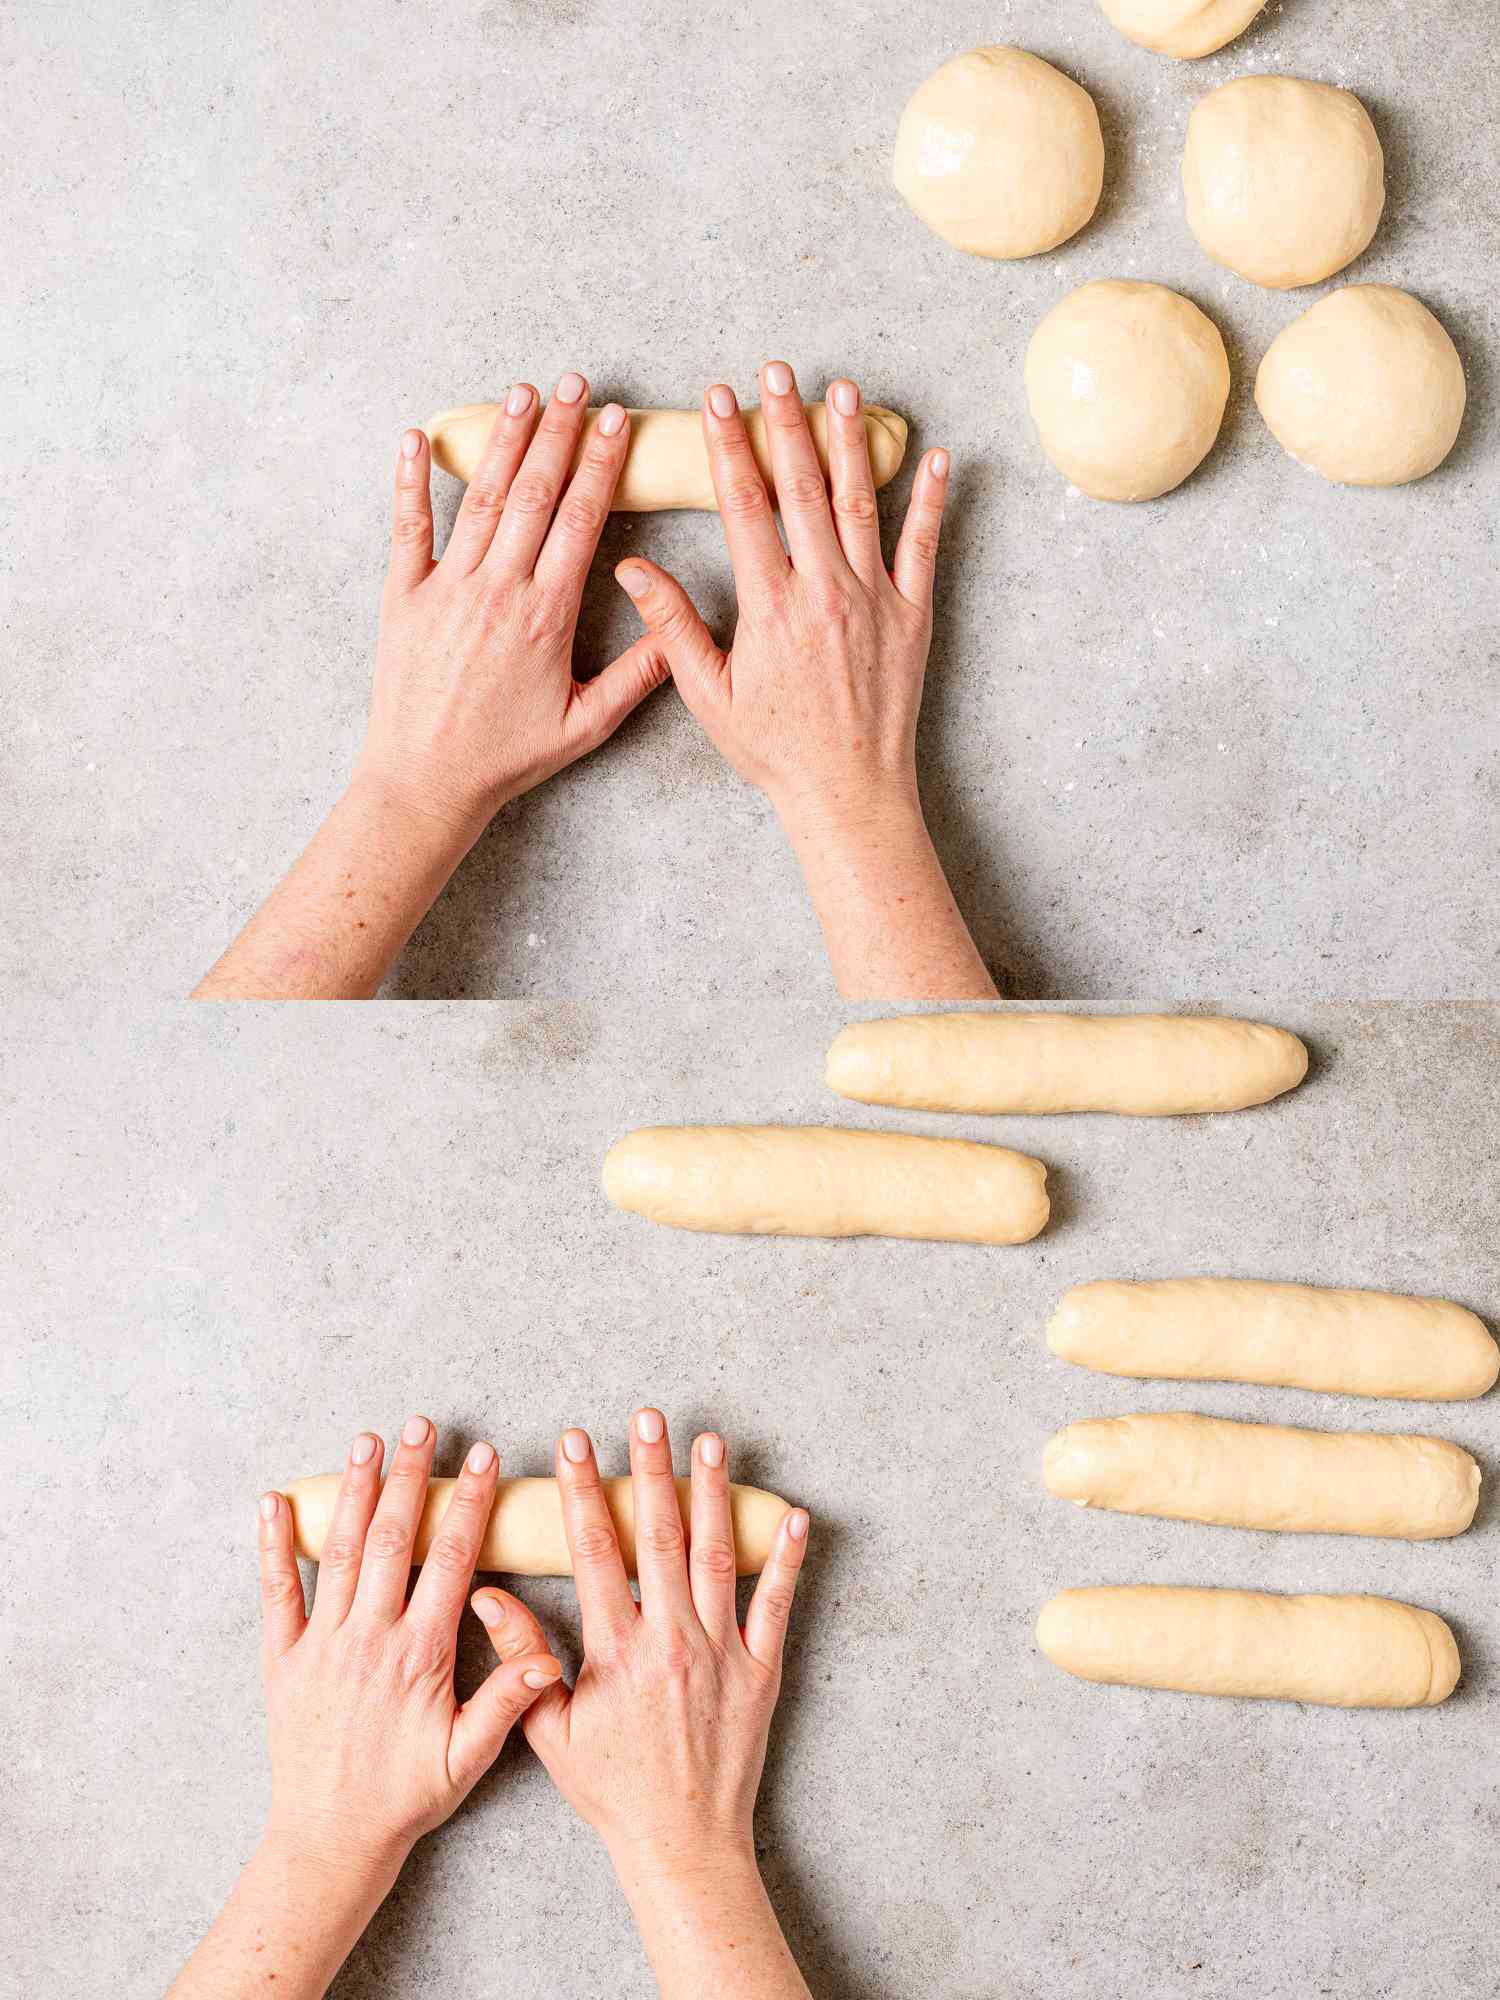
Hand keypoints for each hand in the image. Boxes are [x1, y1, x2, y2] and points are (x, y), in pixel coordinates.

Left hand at [257, 1416, 560, 1869]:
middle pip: (394, 1538)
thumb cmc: (406, 1798)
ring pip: (341, 1552)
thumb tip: (546, 1658)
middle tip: (421, 1425)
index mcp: (420, 1655)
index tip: (484, 1458)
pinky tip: (275, 1502)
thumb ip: (507, 1703)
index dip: (469, 1503)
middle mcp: (369, 1639)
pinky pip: (276, 1593)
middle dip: (409, 1475)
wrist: (330, 1839)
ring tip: (367, 1441)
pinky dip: (274, 1545)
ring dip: (355, 1491)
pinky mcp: (283, 1660)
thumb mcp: (468, 1758)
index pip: (452, 1560)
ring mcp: (322, 1645)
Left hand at [355, 372, 668, 836]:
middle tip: (577, 384)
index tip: (616, 422)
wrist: (426, 780)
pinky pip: (407, 527)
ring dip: (503, 439)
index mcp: (546, 615)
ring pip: (480, 498)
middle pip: (533, 492)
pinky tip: (420, 437)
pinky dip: (412, 480)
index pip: (580, 520)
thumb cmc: (507, 757)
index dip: (600, 464)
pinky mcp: (402, 597)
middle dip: (560, 432)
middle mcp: (497, 590)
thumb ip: (637, 676)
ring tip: (524, 393)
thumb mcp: (586, 724)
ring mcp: (445, 588)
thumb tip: (679, 634)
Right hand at [478, 1412, 808, 1871]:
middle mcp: (672, 1643)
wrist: (681, 1842)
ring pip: (717, 1556)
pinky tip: (792, 1515)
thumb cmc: (613, 1789)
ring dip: (713, 1494)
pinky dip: (786, 1559)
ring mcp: (722, 1653)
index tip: (577, 1443)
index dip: (584, 1492)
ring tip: (710, 1442)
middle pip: (660, 1537)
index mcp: (617, 1653)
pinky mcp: (761, 1671)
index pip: (595, 1552)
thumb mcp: (551, 1731)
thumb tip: (487, 1595)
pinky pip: (777, 1605)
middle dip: (651, 1470)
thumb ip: (520, 1659)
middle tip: (648, 1417)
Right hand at [614, 363, 947, 829]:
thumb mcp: (708, 693)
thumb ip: (672, 625)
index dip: (730, 446)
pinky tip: (937, 458)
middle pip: (802, 487)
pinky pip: (924, 547)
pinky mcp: (912, 616)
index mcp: (769, 606)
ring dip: (850, 441)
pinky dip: (931, 501)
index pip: (744, 505)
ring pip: (861, 503)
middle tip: (776, 370)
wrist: (847, 791)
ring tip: (842, 388)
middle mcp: (823, 590)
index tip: (719, 399)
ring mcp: (874, 599)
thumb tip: (631, 567)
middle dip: (785, 421)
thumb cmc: (775, 749)